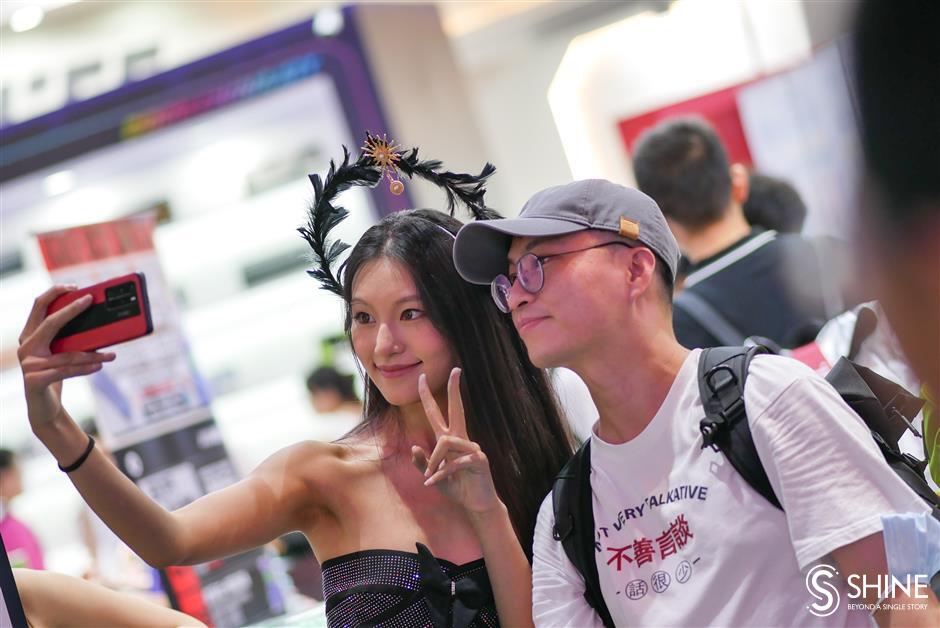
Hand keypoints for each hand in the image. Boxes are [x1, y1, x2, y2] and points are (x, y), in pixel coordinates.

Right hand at [18, 285, 115, 429]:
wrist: (45, 409)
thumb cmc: (57, 376)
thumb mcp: (62, 354)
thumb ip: (69, 339)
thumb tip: (97, 322)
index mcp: (30, 336)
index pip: (38, 307)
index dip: (55, 294)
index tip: (76, 288)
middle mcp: (26, 347)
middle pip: (50, 323)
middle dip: (71, 310)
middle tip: (90, 301)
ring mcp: (28, 364)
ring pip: (67, 354)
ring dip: (93, 353)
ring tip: (111, 353)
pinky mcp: (34, 380)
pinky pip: (66, 371)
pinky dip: (86, 368)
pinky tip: (100, 366)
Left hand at [412, 368, 501, 516]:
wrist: (476, 505)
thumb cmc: (457, 488)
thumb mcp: (433, 477)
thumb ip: (422, 464)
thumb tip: (415, 447)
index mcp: (450, 440)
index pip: (437, 413)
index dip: (428, 396)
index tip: (423, 377)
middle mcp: (462, 439)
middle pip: (457, 409)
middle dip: (455, 390)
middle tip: (456, 370)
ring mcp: (473, 447)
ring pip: (446, 442)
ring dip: (434, 461)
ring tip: (429, 477)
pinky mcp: (479, 459)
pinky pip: (454, 461)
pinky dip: (441, 473)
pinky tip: (433, 483)